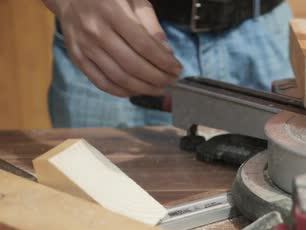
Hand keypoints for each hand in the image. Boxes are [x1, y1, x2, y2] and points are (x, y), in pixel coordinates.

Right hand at [43, 0, 182, 96]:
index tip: (177, 69)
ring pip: (119, 78)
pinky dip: (122, 91)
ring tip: (159, 88)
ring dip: (143, 88)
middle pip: (133, 65)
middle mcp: (95, 31)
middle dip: (158, 78)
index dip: (164, 62)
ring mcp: (84, 47)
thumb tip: (167, 52)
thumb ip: (151, 25)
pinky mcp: (77, 58)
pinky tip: (137, 90)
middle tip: (172, 81)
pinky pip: (102, 82)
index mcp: (112, 12)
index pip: (144, 46)